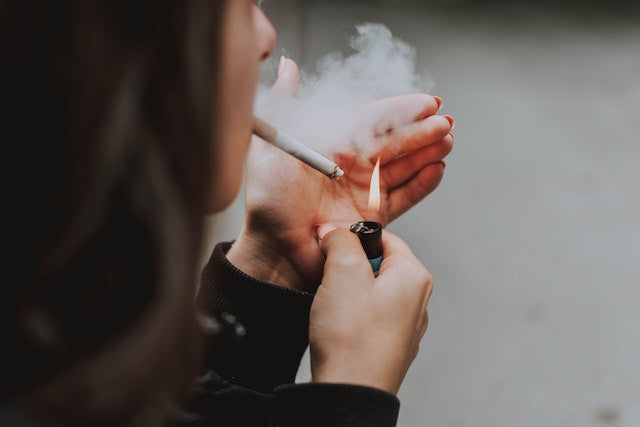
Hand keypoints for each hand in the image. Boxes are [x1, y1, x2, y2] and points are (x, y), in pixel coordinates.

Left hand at [227, 58, 453, 288]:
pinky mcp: (373, 217)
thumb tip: (288, 65)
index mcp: (332, 143)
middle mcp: (351, 164)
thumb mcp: (273, 143)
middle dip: (421, 130)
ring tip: (447, 141)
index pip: (373, 120)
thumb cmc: (268, 197)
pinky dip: (422, 184)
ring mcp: (363, 190)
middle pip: (393, 142)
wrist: (274, 246)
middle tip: (445, 122)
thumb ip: (285, 103)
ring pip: (403, 167)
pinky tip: (437, 168)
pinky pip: (404, 197)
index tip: (427, 102)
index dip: (400, 110)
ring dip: (426, 153)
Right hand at [309, 226, 432, 393]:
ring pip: (370, 291)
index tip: (332, 247)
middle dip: (348, 267)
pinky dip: (350, 316)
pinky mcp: (389, 346)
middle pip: (377, 264)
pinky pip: (367, 317)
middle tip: (330, 279)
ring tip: (332, 306)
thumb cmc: (352, 337)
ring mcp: (405, 327)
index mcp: (414, 277)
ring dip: (346, 292)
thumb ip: (341, 239)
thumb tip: (335, 230)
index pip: (384, 237)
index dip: (353, 237)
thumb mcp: (343, 271)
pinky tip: (337, 327)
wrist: (350, 392)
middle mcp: (417, 301)